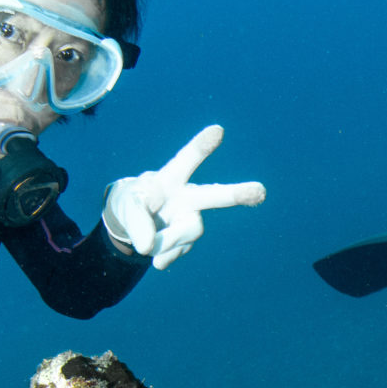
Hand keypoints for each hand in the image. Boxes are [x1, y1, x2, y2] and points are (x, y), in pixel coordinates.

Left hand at [101, 125, 265, 270]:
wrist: (132, 225)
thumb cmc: (132, 203)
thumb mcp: (126, 206)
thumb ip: (136, 223)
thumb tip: (148, 247)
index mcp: (172, 178)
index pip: (186, 160)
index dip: (201, 146)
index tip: (217, 130)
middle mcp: (188, 196)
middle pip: (213, 195)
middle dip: (236, 194)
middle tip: (260, 191)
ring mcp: (190, 219)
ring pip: (190, 230)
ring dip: (166, 240)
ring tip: (146, 245)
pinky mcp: (187, 241)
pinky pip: (175, 252)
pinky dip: (163, 255)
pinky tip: (156, 257)